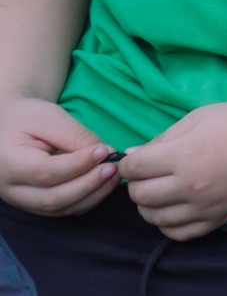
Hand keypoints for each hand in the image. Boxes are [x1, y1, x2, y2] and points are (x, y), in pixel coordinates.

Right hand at [0, 95, 117, 216]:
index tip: (104, 151)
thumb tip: (107, 153)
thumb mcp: (50, 118)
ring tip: (113, 175)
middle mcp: (10, 188)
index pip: (46, 172)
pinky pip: (62, 210)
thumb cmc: (28, 118)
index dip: (79, 165)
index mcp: (10, 163)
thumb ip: (76, 136)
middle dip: (88, 184)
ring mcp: (21, 200)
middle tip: (113, 167)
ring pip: (59, 209)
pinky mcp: (33, 204)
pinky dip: (86, 200)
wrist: (9, 126)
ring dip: (92, 195)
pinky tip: (103, 184)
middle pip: (52, 198)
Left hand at [123, 100, 226, 240]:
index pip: (133, 168)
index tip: (137, 159)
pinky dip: (168, 224)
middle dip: (137, 183)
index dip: (128, 162)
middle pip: (139, 195)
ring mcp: (204, 206)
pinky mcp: (218, 218)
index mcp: (183, 155)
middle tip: (149, 173)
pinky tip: (174, 208)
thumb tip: (132, 156)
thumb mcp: (199, 117)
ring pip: (154, 217)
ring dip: (150, 204)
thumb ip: (163, 138)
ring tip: (161, 190)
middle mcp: (190, 185)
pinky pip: (178, 233)